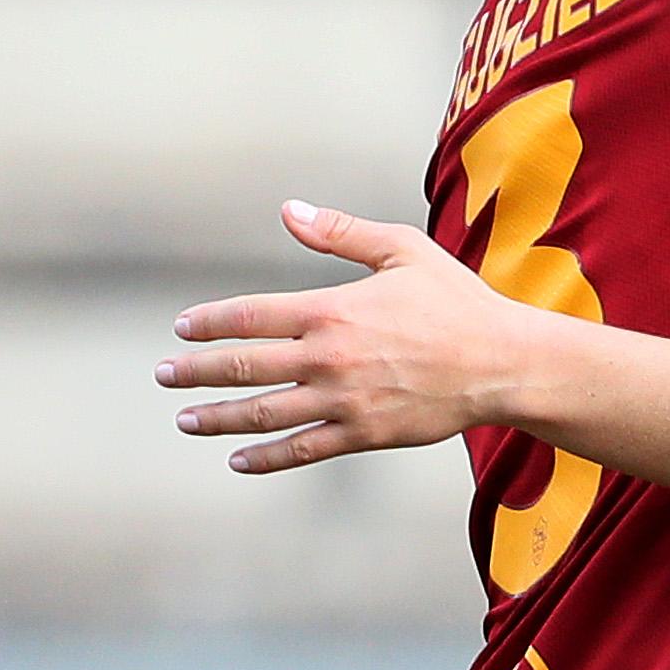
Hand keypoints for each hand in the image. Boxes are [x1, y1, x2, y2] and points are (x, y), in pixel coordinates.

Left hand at [158, 201, 535, 470]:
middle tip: (164, 374)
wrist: (505, 363)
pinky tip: (238, 459)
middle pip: (242, 367)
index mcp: (333, 310)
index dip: (209, 323)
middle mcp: (329, 358)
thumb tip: (288, 210)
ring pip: (263, 413)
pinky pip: (303, 449)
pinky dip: (265, 457)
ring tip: (186, 418)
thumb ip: (341, 234)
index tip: (182, 330)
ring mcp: (344, 400)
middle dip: (195, 371)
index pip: (250, 316)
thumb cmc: (457, 302)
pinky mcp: (364, 433)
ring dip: (216, 418)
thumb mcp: (403, 251)